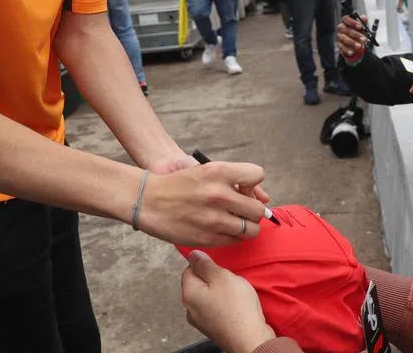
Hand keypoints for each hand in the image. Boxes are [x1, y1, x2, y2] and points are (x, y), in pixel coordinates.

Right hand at [136, 161, 268, 246]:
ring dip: (246, 227)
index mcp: (219, 172)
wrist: (148, 201)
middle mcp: (219, 195)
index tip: (242, 189)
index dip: (252, 184)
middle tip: (241, 210)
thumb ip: (235, 180)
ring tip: (234, 222)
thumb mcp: (206, 171)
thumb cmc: (179, 184)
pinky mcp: (208, 238)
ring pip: (250, 230)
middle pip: (258, 209)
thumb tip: (263, 197)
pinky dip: (232, 237)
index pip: (257, 175)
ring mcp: (214, 219)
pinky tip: (221, 229)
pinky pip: (235, 241)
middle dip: (253, 211)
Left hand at [182, 251, 274, 352]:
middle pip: (199, 284)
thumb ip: (205, 264)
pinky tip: (236, 307)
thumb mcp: (221, 276)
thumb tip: (192, 254)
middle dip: (214, 279)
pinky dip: (224, 305)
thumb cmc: (237, 307)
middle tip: (230, 281)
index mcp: (188, 294)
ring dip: (220, 292)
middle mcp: (189, 309)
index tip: (221, 268)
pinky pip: (215, 309)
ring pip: (208, 297)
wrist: (250, 339)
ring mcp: (200, 321)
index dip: (206, 265)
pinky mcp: (212, 329)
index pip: (189, 269)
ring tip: (235, 294)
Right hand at [336, 15, 367, 60]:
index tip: (360, 26)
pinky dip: (347, 50)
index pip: (345, 19)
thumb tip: (364, 17)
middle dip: (355, 34)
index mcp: (345, 22)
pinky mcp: (339, 44)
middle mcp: (341, 28)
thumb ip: (362, 22)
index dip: (352, 22)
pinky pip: (342, 47)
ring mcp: (339, 37)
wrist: (354, 43)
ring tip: (359, 46)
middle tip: (363, 39)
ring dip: (352, 42)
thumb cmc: (356, 32)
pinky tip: (352, 52)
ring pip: (343, 39)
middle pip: (345, 30)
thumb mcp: (361, 27)